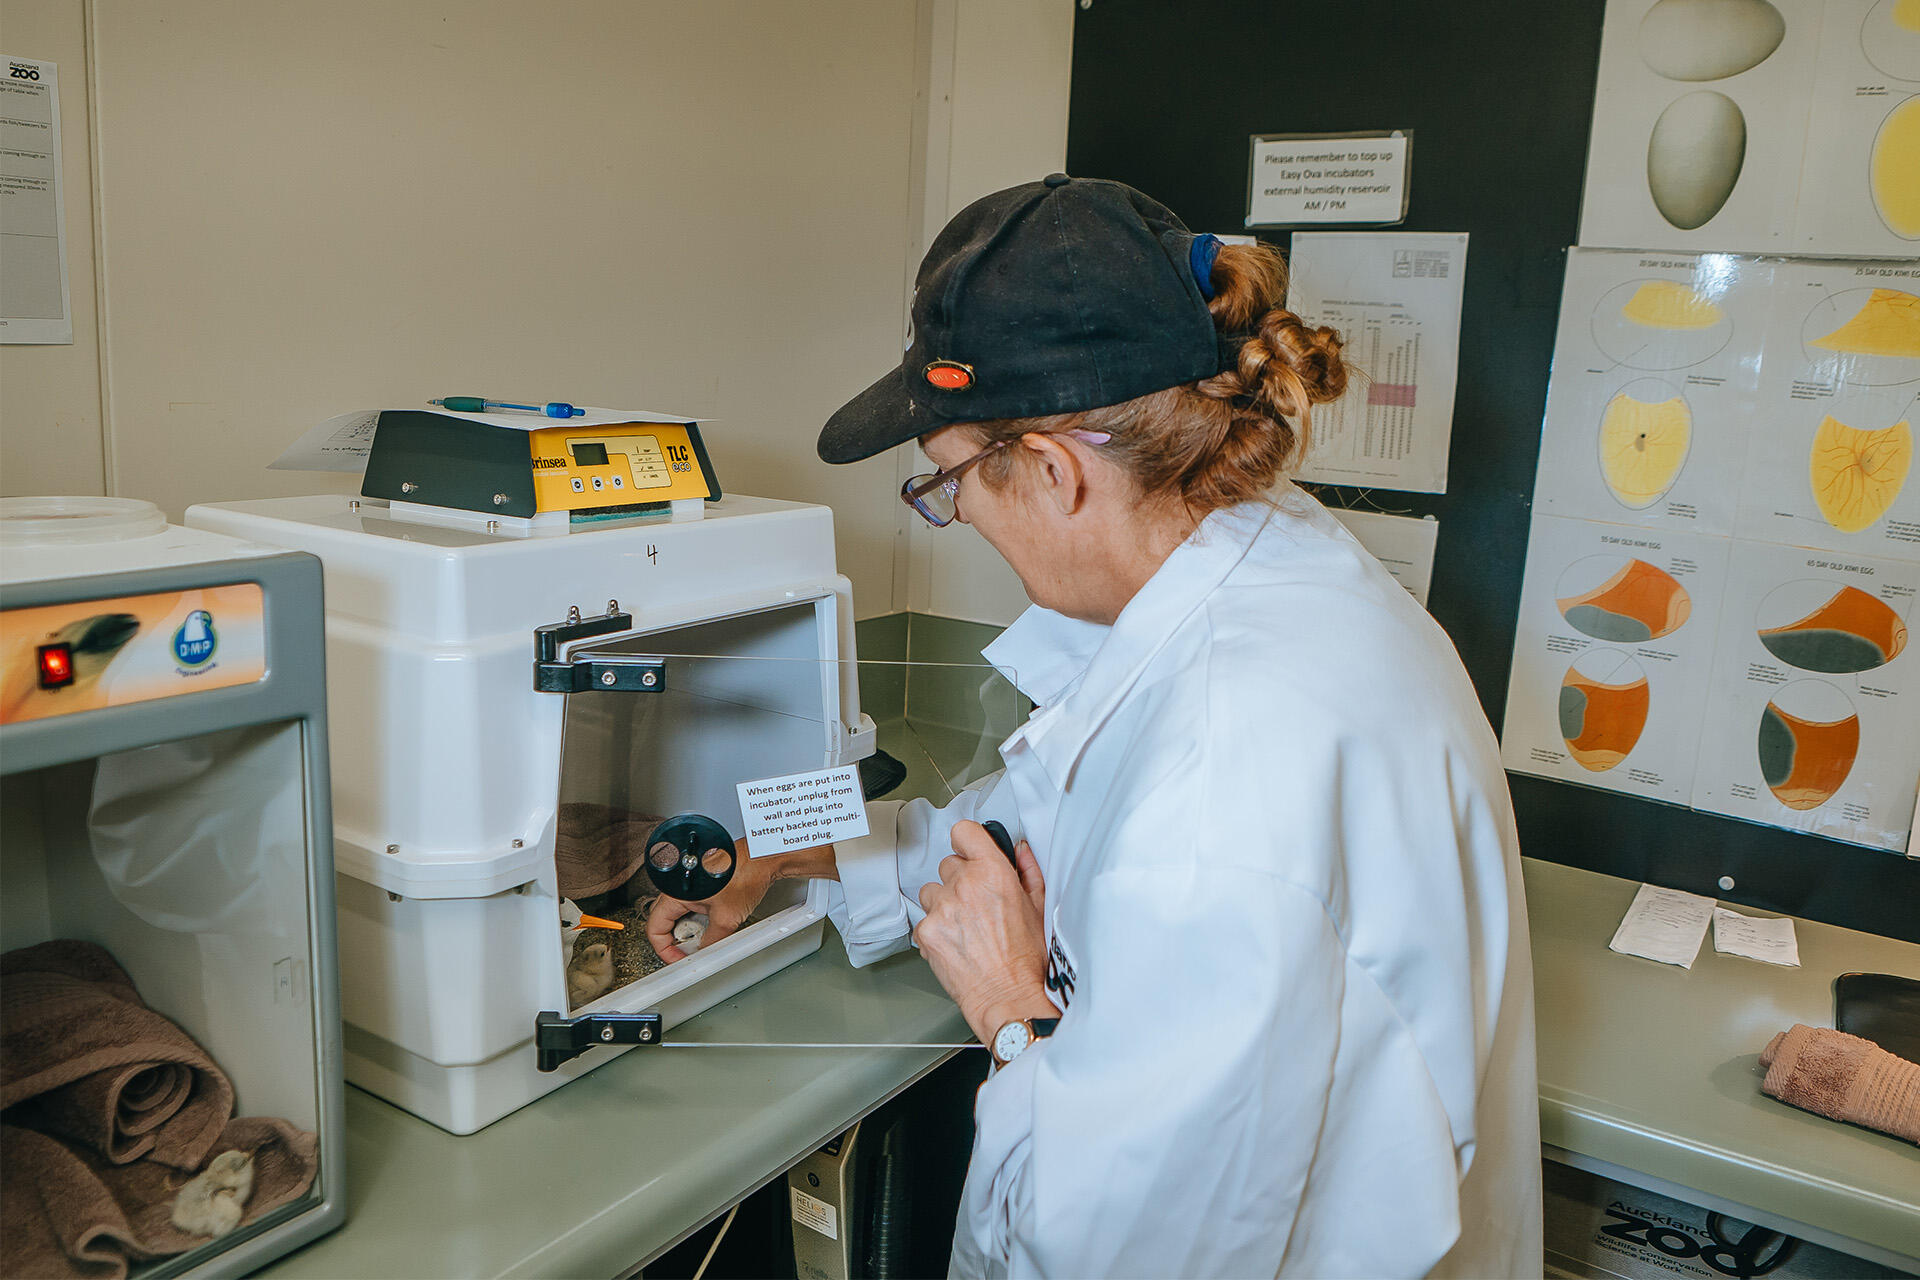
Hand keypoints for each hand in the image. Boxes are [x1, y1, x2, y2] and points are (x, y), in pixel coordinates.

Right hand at [647, 839, 771, 961]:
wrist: (763, 857)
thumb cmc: (746, 873)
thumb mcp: (727, 918)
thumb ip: (711, 941)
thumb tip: (704, 953)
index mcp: (674, 893)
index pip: (654, 929)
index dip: (665, 949)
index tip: (678, 959)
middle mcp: (678, 888)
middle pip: (666, 923)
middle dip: (680, 940)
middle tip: (696, 949)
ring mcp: (690, 886)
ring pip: (682, 916)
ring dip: (694, 929)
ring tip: (712, 931)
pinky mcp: (702, 886)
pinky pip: (694, 907)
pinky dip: (703, 919)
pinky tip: (717, 920)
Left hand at [913, 821, 1056, 1042]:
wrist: (1006, 996)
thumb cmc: (1025, 959)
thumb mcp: (1038, 908)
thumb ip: (1027, 870)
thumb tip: (1018, 849)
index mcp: (993, 873)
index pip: (964, 832)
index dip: (968, 842)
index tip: (970, 851)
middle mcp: (964, 885)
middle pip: (948, 864)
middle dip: (960, 879)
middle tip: (976, 904)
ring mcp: (941, 908)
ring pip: (931, 891)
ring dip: (943, 903)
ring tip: (964, 926)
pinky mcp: (926, 931)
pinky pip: (924, 920)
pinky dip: (936, 930)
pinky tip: (956, 943)